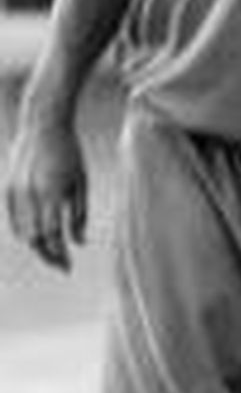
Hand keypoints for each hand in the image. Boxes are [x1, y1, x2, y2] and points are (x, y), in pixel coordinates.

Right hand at [5, 105, 86, 270]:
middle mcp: (30, 194)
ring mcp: (15, 191)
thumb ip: (79, 215)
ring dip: (37, 245)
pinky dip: (24, 231)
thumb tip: (79, 243)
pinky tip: (36, 237)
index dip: (60, 255)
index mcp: (51, 193)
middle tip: (61, 265)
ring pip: (23, 231)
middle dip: (48, 255)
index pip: (52, 236)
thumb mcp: (81, 183)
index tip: (69, 267)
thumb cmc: (70, 153)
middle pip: (35, 238)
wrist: (43, 124)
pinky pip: (14, 219)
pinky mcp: (8, 188)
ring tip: (52, 252)